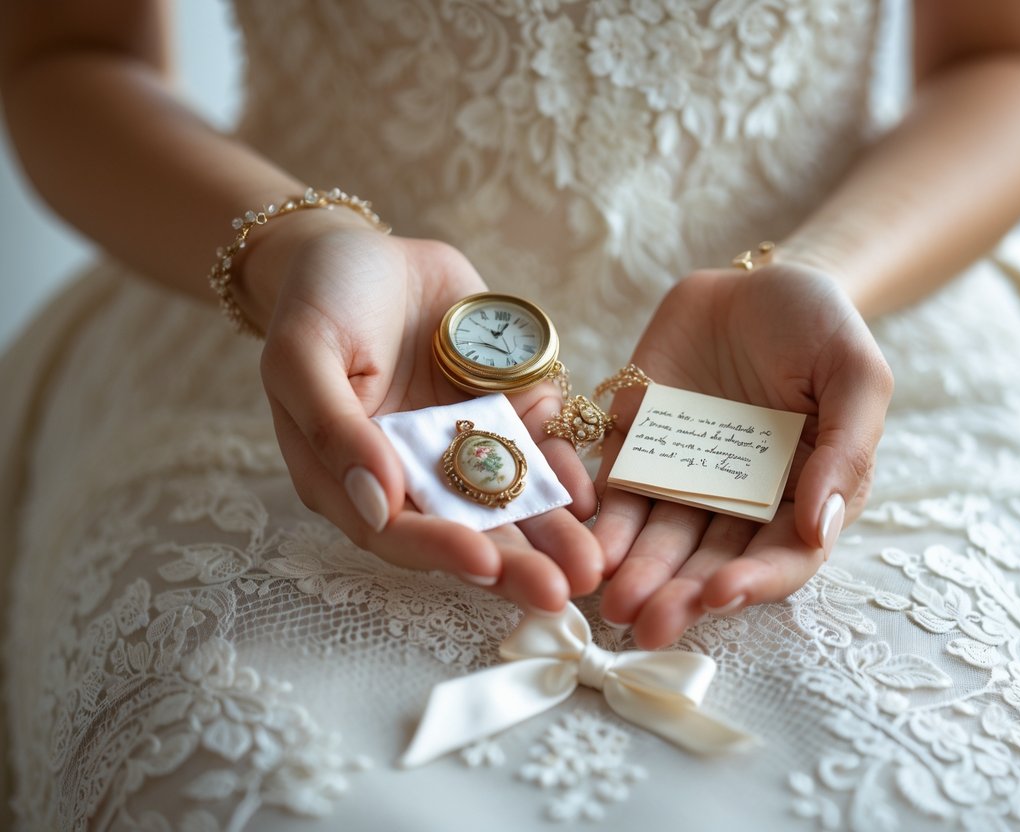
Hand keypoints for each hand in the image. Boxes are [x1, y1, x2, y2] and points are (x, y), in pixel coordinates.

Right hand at [243, 212, 601, 610]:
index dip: (439, 549)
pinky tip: (591, 495)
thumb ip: (334, 430)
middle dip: (513, 566)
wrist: (368, 250)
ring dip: (553, 535)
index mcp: (353, 476)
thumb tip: (376, 505)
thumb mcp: (304, 354)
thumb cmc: (319, 300)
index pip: (398, 530)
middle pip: (466, 532)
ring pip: (513, 503)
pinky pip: (542, 449)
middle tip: (559, 592)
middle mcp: (414, 475)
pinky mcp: (506, 413)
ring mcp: (464, 447)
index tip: (483, 563)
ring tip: (593, 566)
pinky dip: (566, 471)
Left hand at [594, 263, 892, 646]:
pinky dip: (602, 521)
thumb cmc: (819, 325)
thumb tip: (823, 528)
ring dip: (636, 573)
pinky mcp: (637, 449)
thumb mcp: (855, 373)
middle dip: (680, 594)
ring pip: (659, 538)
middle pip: (712, 561)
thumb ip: (846, 447)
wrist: (753, 280)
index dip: (755, 581)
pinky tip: (585, 547)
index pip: (782, 555)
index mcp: (803, 495)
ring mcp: (685, 478)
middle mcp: (741, 501)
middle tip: (646, 624)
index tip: (721, 593)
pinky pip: (617, 491)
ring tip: (609, 601)